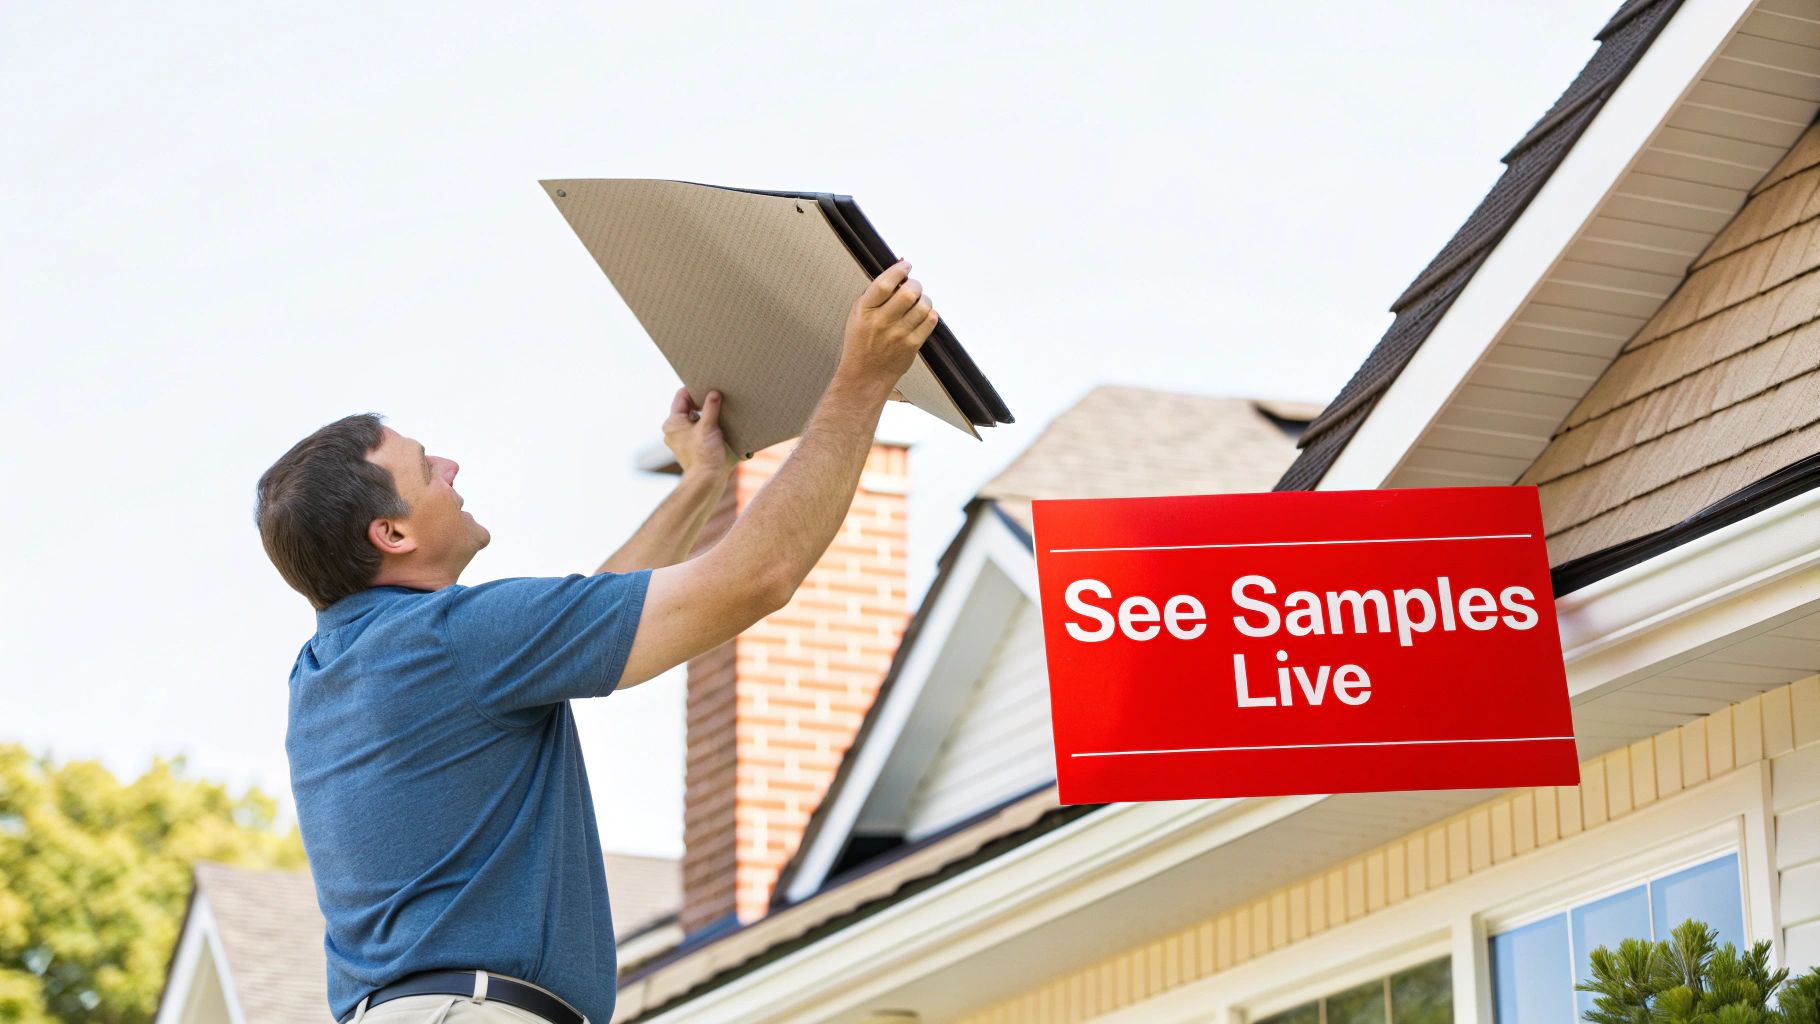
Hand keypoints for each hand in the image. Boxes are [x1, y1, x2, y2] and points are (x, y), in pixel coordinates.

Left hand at [662, 387, 733, 476]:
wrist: (707, 481)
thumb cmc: (705, 455)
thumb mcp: (709, 427)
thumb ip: (711, 408)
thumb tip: (714, 392)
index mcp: (672, 422)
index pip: (682, 396)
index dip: (696, 389)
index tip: (710, 386)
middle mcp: (673, 430)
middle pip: (688, 407)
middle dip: (703, 402)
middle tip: (718, 397)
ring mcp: (681, 439)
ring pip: (694, 418)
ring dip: (707, 415)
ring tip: (720, 411)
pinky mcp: (690, 446)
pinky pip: (698, 429)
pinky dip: (707, 426)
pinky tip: (720, 425)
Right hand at [840, 259, 938, 382]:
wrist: (865, 374)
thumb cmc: (861, 342)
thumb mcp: (858, 314)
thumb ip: (876, 293)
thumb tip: (898, 271)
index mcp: (864, 310)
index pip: (884, 283)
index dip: (898, 270)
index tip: (905, 266)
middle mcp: (881, 322)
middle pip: (908, 293)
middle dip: (915, 285)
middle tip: (913, 287)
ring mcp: (898, 334)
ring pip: (923, 306)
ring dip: (924, 299)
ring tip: (918, 302)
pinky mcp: (912, 345)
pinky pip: (930, 321)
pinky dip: (930, 314)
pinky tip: (922, 316)